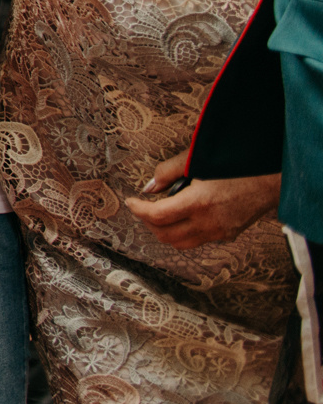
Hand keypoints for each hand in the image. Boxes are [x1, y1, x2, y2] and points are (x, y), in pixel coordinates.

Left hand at [124, 151, 279, 249]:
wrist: (272, 179)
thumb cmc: (236, 165)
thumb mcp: (197, 160)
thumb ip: (168, 172)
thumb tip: (149, 187)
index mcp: (198, 203)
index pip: (157, 216)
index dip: (138, 209)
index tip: (131, 201)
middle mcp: (208, 223)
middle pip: (165, 235)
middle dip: (148, 222)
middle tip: (143, 207)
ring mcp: (219, 232)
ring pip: (181, 243)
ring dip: (165, 231)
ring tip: (161, 214)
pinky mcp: (228, 234)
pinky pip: (198, 240)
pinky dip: (184, 232)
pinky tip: (184, 217)